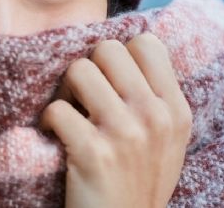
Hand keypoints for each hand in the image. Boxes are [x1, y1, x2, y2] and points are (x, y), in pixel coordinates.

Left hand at [40, 32, 192, 207]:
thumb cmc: (136, 180)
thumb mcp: (165, 139)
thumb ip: (152, 98)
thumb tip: (115, 53)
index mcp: (175, 109)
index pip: (146, 43)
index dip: (118, 56)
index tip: (109, 80)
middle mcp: (155, 116)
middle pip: (106, 50)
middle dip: (88, 69)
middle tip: (83, 97)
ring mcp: (125, 133)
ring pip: (78, 70)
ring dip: (65, 92)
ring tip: (70, 115)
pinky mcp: (93, 152)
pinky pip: (57, 108)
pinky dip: (48, 121)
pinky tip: (56, 136)